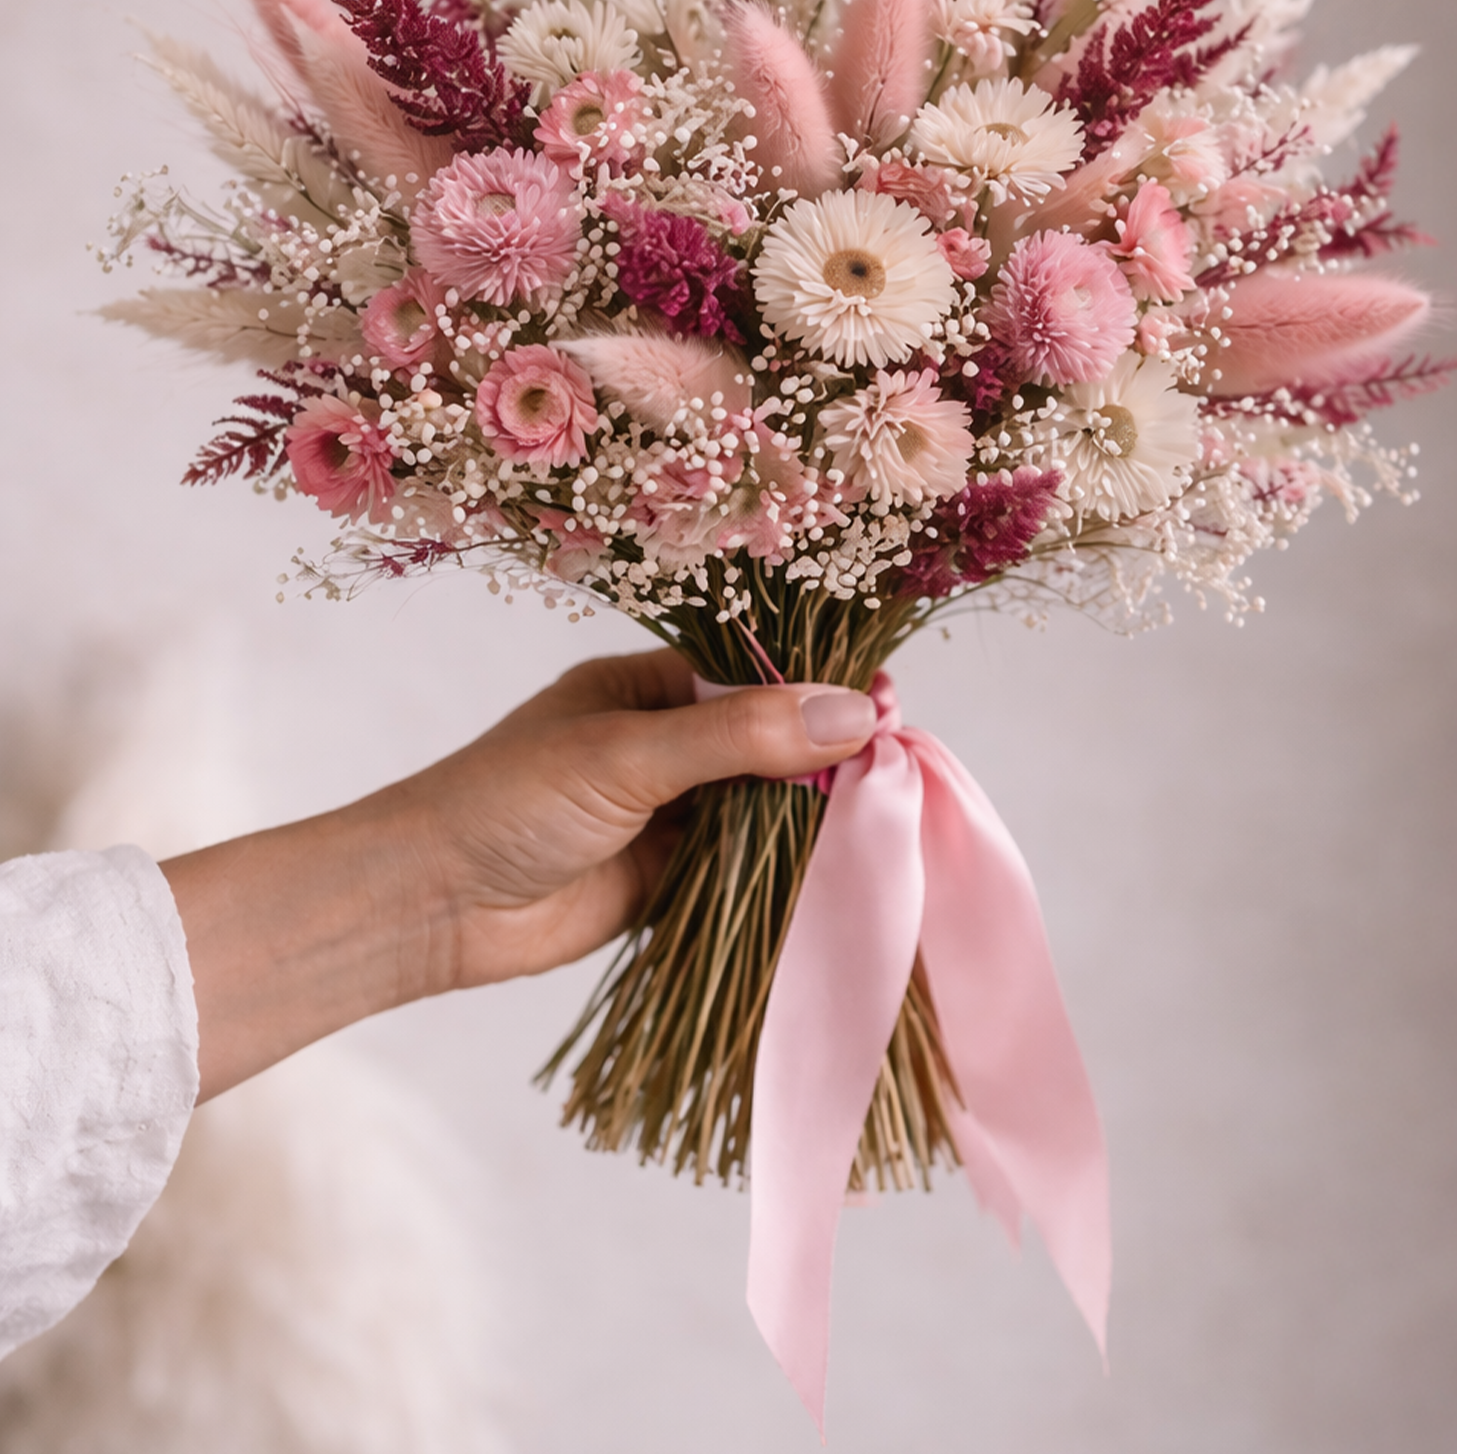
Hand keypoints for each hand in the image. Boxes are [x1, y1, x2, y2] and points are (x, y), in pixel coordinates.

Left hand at [161, 652, 877, 1101]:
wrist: (426, 910)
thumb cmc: (506, 804)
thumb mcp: (629, 755)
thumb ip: (740, 736)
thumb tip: (853, 712)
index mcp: (649, 686)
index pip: (758, 674)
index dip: (823, 686)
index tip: (889, 702)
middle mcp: (666, 742)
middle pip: (772, 739)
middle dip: (830, 752)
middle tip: (901, 762)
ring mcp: (669, 812)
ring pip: (764, 804)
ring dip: (814, 812)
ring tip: (888, 813)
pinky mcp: (669, 878)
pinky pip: (745, 866)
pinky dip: (786, 868)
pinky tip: (839, 866)